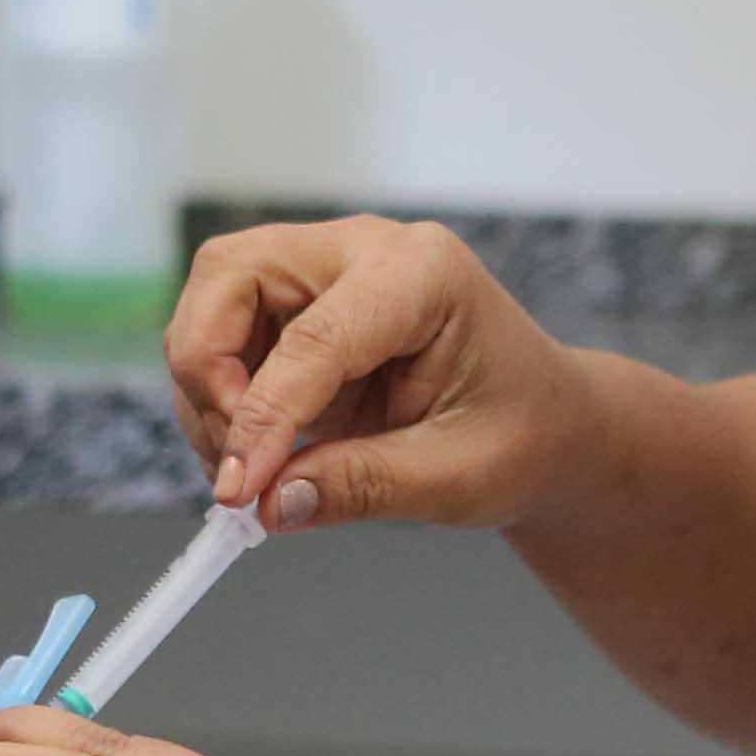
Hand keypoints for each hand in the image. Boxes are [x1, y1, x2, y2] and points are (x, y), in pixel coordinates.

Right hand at [171, 216, 601, 535]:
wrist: (548, 427)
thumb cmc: (524, 436)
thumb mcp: (458, 476)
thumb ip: (362, 486)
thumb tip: (270, 504)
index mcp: (424, 273)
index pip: (314, 335)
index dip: (264, 414)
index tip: (241, 489)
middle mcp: (364, 252)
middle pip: (231, 276)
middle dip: (210, 371)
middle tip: (235, 460)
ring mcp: (324, 271)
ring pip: (212, 302)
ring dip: (206, 389)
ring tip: (249, 468)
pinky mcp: (297, 308)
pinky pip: (221, 337)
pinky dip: (217, 399)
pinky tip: (256, 453)